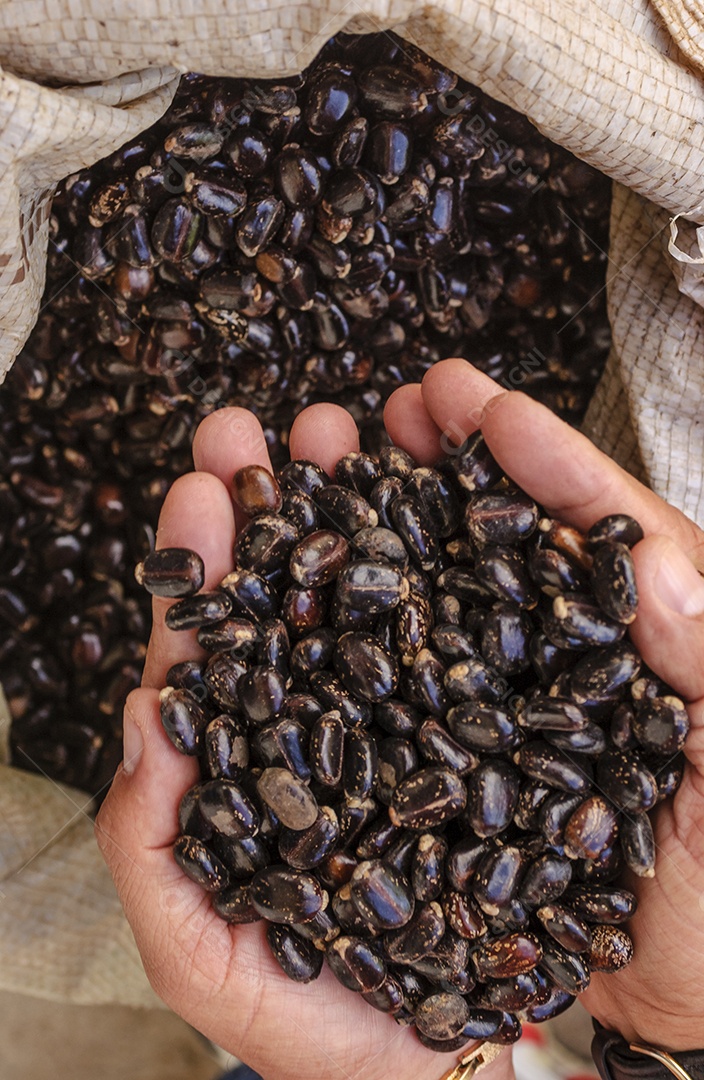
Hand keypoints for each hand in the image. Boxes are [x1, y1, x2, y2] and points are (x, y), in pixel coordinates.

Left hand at [95, 388, 512, 1079]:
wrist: (447, 1076)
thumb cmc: (319, 1026)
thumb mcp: (205, 958)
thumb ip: (153, 847)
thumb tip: (142, 714)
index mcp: (248, 763)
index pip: (214, 653)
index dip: (202, 571)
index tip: (200, 490)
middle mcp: (324, 727)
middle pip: (288, 600)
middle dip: (268, 506)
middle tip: (259, 428)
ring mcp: (404, 722)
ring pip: (371, 599)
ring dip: (352, 508)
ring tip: (345, 431)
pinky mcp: (480, 731)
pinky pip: (461, 639)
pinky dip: (446, 567)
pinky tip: (442, 503)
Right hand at [383, 360, 703, 1051]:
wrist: (684, 1001)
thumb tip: (660, 564)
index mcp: (654, 641)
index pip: (604, 530)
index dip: (545, 461)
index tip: (485, 403)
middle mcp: (578, 656)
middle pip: (515, 540)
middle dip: (456, 464)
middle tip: (405, 403)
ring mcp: (519, 702)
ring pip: (456, 592)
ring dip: (404, 522)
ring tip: (352, 462)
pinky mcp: (469, 756)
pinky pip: (417, 678)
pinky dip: (374, 622)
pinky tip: (332, 587)